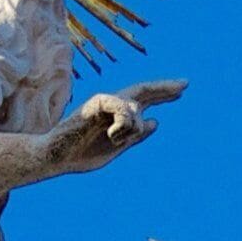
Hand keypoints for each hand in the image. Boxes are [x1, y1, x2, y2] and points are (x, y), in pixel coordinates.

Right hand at [44, 77, 185, 174]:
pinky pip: (124, 111)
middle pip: (143, 91)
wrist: (56, 156)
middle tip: (185, 85)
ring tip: (113, 139)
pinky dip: (123, 127)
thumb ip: (135, 135)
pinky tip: (111, 136)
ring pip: (136, 111)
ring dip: (131, 130)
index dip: (163, 94)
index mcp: (118, 115)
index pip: (144, 99)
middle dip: (165, 88)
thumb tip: (156, 121)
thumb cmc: (80, 153)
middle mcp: (113, 104)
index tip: (181, 90)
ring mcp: (104, 102)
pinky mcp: (97, 102)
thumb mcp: (116, 147)